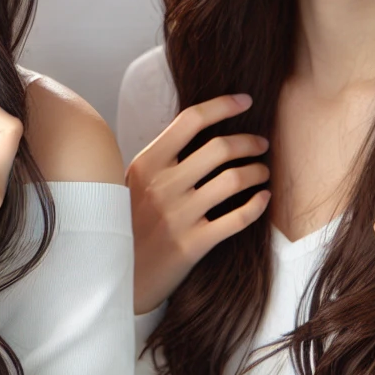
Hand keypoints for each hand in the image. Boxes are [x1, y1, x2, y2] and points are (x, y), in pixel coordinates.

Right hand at [126, 94, 270, 314]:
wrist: (111, 273)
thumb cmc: (127, 223)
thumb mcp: (131, 183)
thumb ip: (160, 160)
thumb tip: (198, 129)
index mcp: (146, 164)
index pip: (190, 121)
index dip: (222, 105)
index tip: (245, 100)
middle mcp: (162, 186)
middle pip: (219, 148)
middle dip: (249, 141)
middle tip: (261, 144)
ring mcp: (178, 216)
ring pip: (234, 180)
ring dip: (256, 171)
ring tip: (262, 172)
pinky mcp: (192, 245)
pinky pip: (237, 218)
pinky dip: (257, 205)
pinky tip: (263, 198)